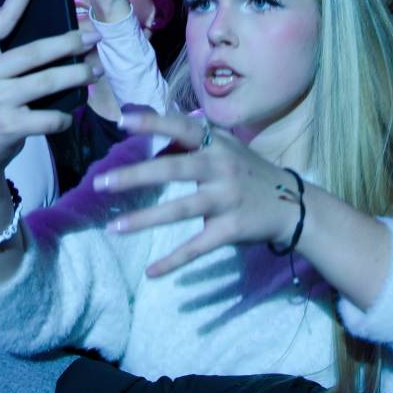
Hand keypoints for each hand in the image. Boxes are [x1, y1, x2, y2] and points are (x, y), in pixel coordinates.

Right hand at [0, 0, 96, 182]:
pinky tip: (71, 112)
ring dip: (78, 75)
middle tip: (96, 37)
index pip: (2, 16)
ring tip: (95, 70)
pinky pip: (50, 116)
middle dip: (71, 43)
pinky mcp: (9, 125)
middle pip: (36, 51)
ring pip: (49, 81)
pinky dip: (64, 115)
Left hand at [95, 110, 301, 277]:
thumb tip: (151, 136)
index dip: (152, 122)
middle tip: (100, 183)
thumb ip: (193, 142)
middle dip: (135, 175)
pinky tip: (151, 272)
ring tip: (113, 228)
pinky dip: (173, 261)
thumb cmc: (249, 171)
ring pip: (180, 210)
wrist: (292, 203)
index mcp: (217, 144)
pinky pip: (197, 247)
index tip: (121, 120)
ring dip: (144, 220)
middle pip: (173, 169)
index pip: (181, 128)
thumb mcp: (226, 148)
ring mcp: (226, 199)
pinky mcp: (231, 229)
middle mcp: (221, 167)